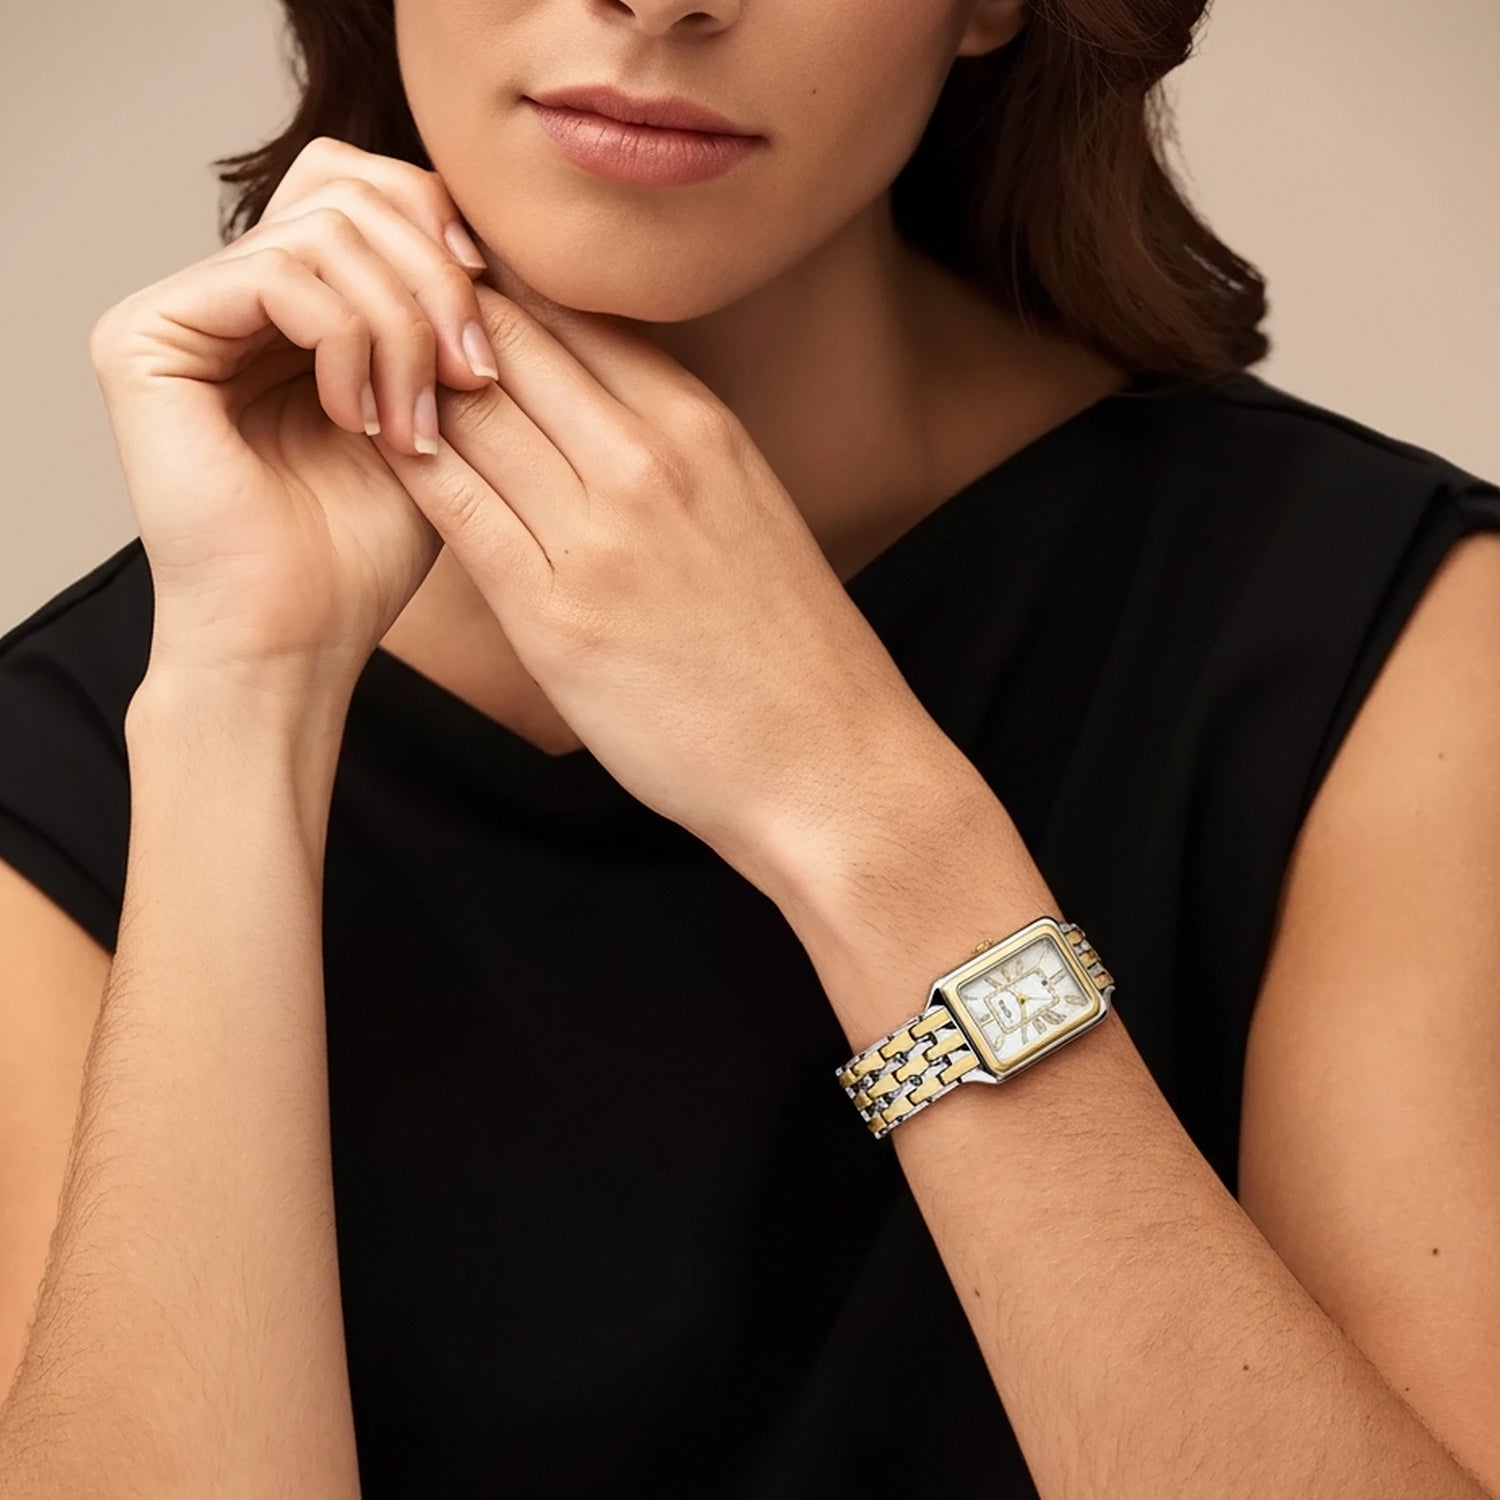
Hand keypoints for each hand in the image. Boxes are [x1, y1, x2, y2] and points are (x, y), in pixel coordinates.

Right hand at [87, 136, 501, 692]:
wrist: (296, 642)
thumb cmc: (366, 553)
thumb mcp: (439, 420)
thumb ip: (447, 324)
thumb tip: (491, 240)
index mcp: (294, 306)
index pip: (369, 191)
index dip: (443, 232)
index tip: (494, 328)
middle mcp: (230, 294)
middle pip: (348, 186)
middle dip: (435, 278)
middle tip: (474, 375)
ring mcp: (182, 311)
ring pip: (323, 229)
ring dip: (401, 328)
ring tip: (418, 426)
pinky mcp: (144, 337)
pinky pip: (274, 275)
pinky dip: (345, 342)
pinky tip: (360, 423)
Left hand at [368, 283, 940, 868]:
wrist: (829, 764)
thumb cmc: (788, 651)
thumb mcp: (749, 508)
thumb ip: (670, 447)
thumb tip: (593, 405)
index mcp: (702, 425)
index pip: (572, 309)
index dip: (490, 283)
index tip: (434, 276)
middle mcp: (651, 458)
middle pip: (509, 340)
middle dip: (429, 312)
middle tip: (361, 299)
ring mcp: (602, 534)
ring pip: (470, 411)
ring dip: (400, 379)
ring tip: (344, 365)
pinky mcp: (557, 616)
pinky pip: (454, 507)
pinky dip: (402, 462)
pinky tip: (362, 443)